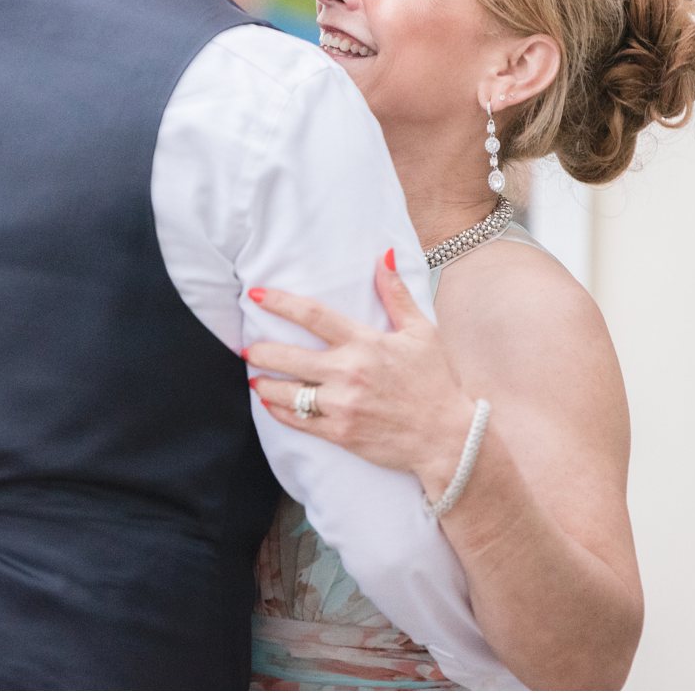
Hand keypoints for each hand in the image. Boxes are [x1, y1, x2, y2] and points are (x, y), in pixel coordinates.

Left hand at [244, 252, 475, 488]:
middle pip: (288, 356)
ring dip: (264, 384)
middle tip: (247, 348)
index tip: (256, 295)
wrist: (447, 438)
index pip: (313, 316)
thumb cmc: (435, 382)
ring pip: (287, 392)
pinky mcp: (340, 433)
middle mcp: (349, 372)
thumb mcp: (422, 333)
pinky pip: (298, 421)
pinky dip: (279, 412)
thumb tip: (384, 256)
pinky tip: (270, 404)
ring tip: (255, 378)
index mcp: (366, 343)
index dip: (280, 303)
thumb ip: (397, 295)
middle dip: (261, 351)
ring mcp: (342, 405)